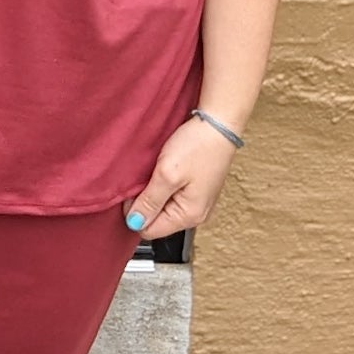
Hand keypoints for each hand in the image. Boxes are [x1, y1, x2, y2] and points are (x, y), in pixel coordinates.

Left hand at [121, 113, 237, 240]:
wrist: (219, 122)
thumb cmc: (198, 146)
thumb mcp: (167, 174)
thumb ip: (150, 202)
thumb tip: (135, 223)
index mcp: (190, 216)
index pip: (148, 230)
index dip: (135, 212)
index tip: (135, 190)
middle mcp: (196, 214)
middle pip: (156, 219)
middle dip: (146, 201)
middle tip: (148, 177)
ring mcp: (197, 202)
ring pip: (162, 206)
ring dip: (154, 190)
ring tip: (158, 170)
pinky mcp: (196, 189)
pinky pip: (171, 195)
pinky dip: (163, 183)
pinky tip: (165, 168)